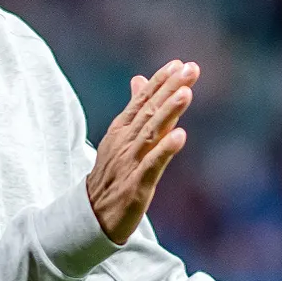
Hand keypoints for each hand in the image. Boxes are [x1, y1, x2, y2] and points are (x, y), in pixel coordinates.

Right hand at [86, 60, 199, 244]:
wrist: (91, 216)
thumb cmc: (111, 174)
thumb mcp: (120, 138)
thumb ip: (135, 110)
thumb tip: (140, 79)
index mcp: (121, 130)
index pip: (142, 101)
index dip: (160, 82)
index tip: (179, 64)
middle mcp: (124, 142)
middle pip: (149, 111)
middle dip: (170, 89)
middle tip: (190, 69)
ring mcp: (129, 162)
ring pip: (151, 133)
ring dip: (168, 112)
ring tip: (186, 94)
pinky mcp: (136, 185)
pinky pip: (152, 165)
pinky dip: (165, 150)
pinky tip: (181, 136)